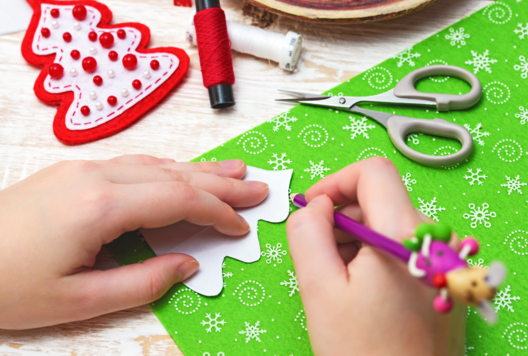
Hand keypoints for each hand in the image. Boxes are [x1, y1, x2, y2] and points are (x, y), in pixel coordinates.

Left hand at [0, 155, 267, 328]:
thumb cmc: (6, 286)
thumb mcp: (79, 300)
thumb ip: (144, 281)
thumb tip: (189, 264)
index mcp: (101, 205)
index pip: (178, 199)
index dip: (218, 212)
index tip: (243, 225)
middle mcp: (96, 175)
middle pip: (175, 173)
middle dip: (221, 182)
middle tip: (258, 187)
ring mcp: (84, 168)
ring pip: (157, 163)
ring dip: (199, 169)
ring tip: (234, 170)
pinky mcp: (74, 171)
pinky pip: (135, 164)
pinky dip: (168, 169)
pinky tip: (183, 173)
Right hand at [286, 157, 464, 355]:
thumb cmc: (363, 354)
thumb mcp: (319, 288)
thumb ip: (307, 231)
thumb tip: (317, 205)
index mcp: (406, 233)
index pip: (373, 172)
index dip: (335, 182)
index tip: (313, 208)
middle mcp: (436, 240)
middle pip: (381, 199)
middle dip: (342, 218)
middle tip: (319, 256)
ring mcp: (447, 261)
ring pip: (391, 223)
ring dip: (357, 239)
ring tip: (339, 281)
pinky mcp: (447, 280)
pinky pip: (406, 247)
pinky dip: (377, 255)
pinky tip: (362, 291)